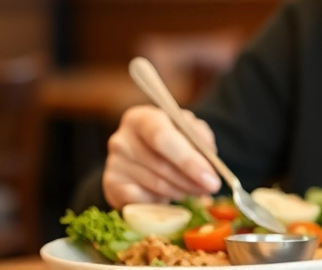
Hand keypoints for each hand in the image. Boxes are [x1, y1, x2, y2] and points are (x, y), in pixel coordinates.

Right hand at [103, 105, 222, 207]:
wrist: (143, 157)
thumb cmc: (171, 140)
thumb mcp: (188, 131)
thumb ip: (201, 138)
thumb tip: (209, 158)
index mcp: (140, 118)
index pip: (161, 137)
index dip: (188, 160)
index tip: (210, 178)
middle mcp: (121, 139)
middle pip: (160, 164)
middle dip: (191, 180)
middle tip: (210, 188)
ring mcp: (113, 164)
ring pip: (155, 185)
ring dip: (181, 191)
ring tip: (194, 190)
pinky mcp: (111, 186)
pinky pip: (141, 201)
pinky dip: (160, 202)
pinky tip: (170, 197)